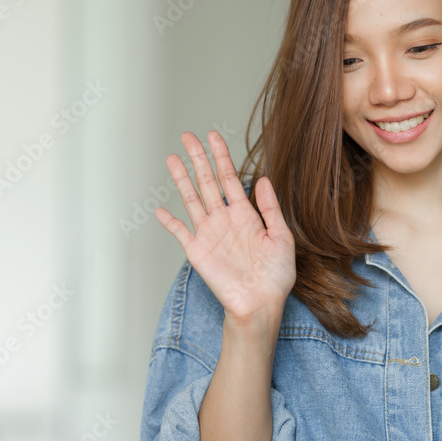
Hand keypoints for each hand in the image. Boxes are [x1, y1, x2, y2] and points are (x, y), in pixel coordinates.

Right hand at [155, 130, 295, 328]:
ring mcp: (209, 234)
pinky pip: (179, 232)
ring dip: (182, 179)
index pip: (230, 178)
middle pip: (208, 181)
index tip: (213, 137)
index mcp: (245, 214)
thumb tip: (262, 179)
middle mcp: (225, 220)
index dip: (221, 156)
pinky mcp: (197, 251)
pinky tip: (160, 209)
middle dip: (198, 158)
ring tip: (173, 158)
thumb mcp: (281, 237)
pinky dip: (169, 221)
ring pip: (192, 199)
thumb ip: (270, 208)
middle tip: (188, 136)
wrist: (261, 304)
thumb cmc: (275, 276)